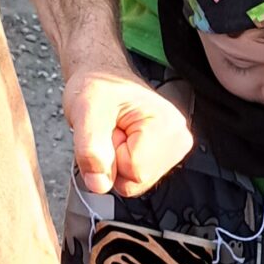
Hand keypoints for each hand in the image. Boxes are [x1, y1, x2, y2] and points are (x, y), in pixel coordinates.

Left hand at [65, 67, 193, 197]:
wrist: (104, 79)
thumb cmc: (99, 87)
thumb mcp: (86, 111)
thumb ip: (91, 149)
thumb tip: (99, 185)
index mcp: (167, 125)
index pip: (135, 172)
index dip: (111, 156)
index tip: (109, 131)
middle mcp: (178, 138)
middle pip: (138, 181)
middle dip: (115, 162)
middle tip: (111, 132)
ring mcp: (174, 148)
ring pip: (137, 182)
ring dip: (117, 163)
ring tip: (116, 133)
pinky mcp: (166, 156)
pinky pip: (137, 178)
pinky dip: (123, 164)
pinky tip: (123, 140)